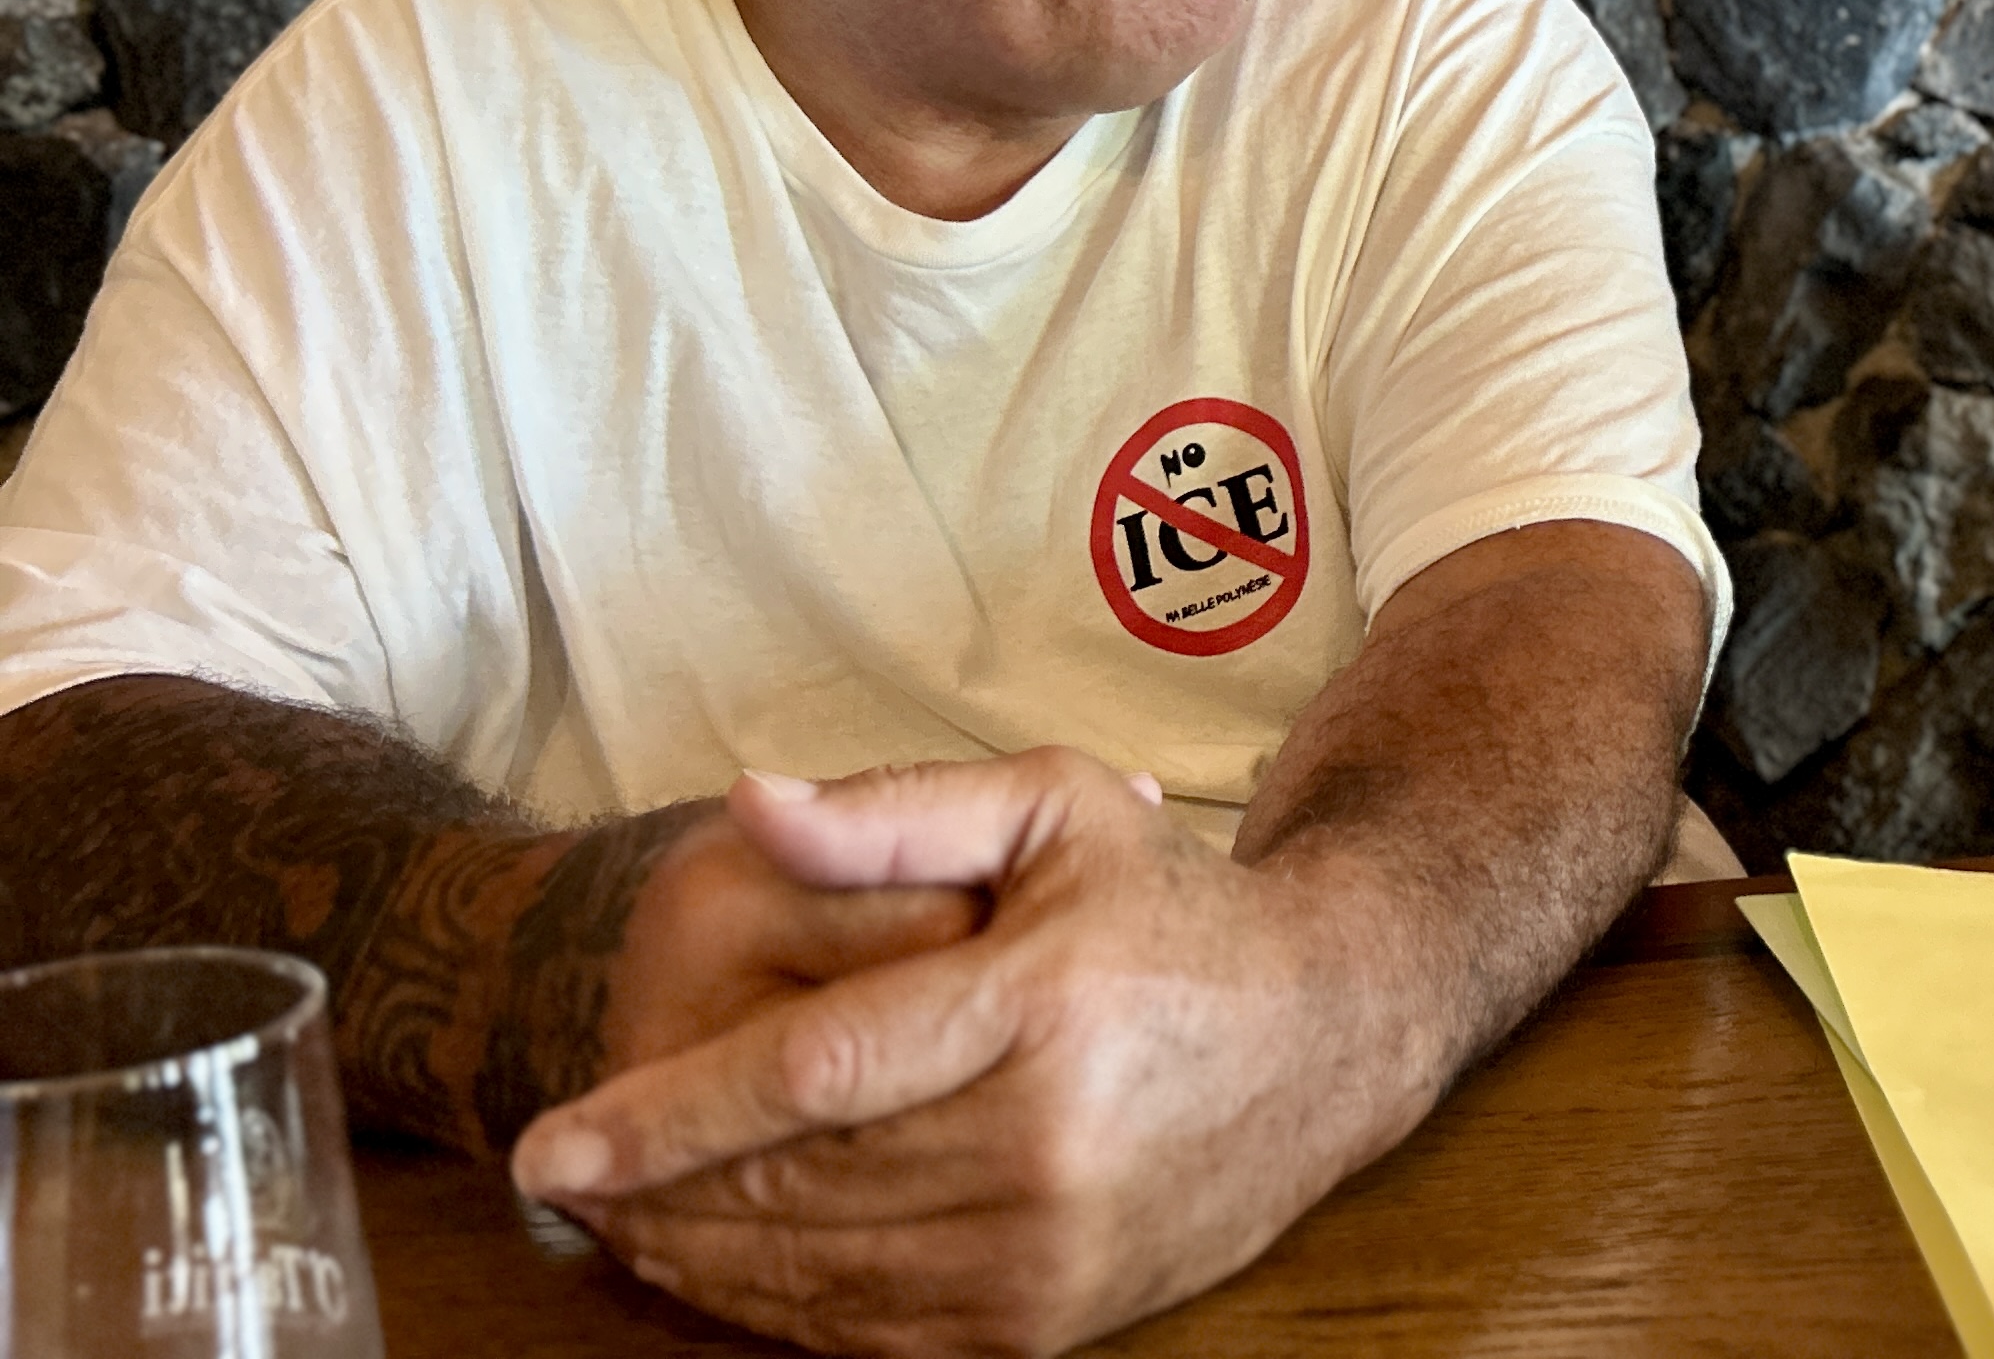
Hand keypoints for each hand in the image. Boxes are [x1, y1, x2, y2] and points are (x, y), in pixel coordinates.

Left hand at [513, 752, 1444, 1358]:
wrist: (1327, 1035)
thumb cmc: (1166, 911)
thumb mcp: (1053, 809)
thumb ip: (895, 810)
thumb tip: (751, 802)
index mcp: (1039, 1001)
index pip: (813, 1073)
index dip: (666, 1117)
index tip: (550, 1149)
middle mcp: (1046, 1142)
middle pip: (795, 1187)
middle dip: (656, 1194)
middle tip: (567, 1182)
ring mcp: (1050, 1248)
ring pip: (818, 1274)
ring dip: (699, 1258)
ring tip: (620, 1223)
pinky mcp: (1052, 1319)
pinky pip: (874, 1331)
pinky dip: (779, 1307)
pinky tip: (724, 1263)